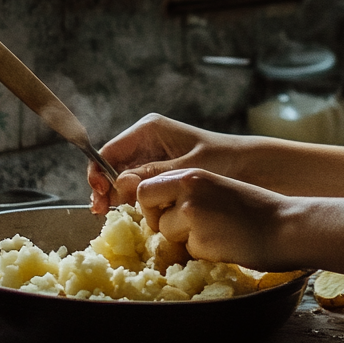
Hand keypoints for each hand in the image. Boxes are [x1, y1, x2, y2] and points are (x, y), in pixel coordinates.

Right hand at [87, 113, 246, 214]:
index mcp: (149, 129)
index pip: (109, 150)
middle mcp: (145, 139)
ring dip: (116, 194)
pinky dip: (131, 196)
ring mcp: (150, 154)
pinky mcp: (157, 169)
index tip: (99, 195)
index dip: (98, 173)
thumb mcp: (187, 168)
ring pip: (121, 176)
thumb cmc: (220, 159)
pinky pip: (135, 182)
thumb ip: (154, 174)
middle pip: (111, 164)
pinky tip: (133, 210)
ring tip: (113, 213)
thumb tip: (120, 182)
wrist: (245, 164)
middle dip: (104, 187)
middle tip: (101, 212)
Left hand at [136, 168, 292, 269]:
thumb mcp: (218, 188)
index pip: (147, 186)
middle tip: (186, 227)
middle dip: (158, 219)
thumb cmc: (256, 209)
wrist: (286, 225)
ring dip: (184, 238)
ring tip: (216, 233)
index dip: (153, 203)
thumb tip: (158, 210)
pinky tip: (225, 243)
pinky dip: (202, 252)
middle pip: (146, 203)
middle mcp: (188, 188)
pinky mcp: (200, 238)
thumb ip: (189, 193)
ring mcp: (192, 212)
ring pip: (165, 231)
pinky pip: (187, 250)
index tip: (166, 212)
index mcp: (193, 173)